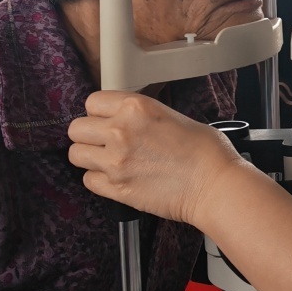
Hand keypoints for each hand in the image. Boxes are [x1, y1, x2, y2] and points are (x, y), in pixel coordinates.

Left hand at [67, 91, 241, 224]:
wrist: (216, 185)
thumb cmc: (207, 151)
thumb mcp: (173, 116)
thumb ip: (142, 116)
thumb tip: (128, 121)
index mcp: (136, 107)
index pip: (92, 102)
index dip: (99, 112)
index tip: (106, 119)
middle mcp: (120, 131)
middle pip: (76, 128)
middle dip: (88, 135)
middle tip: (104, 142)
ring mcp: (115, 161)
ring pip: (76, 154)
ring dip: (90, 157)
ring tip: (108, 160)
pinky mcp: (116, 188)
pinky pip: (88, 180)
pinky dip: (98, 180)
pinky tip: (117, 178)